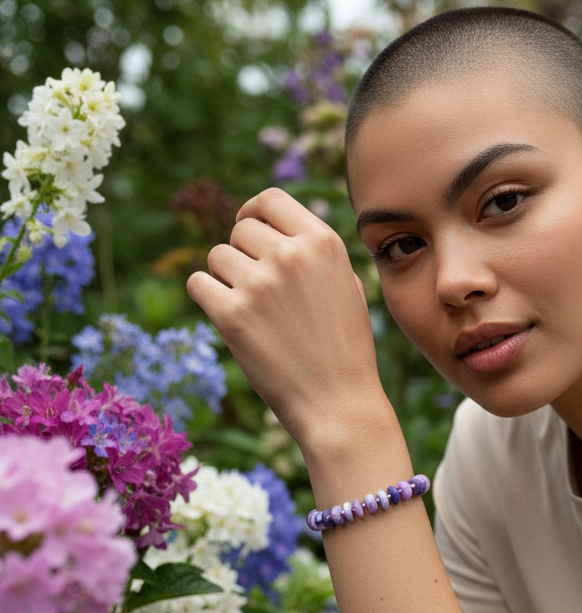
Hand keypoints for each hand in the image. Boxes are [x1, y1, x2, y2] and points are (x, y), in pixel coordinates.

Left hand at [187, 188, 385, 448]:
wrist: (340, 406)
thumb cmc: (346, 352)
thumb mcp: (347, 288)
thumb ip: (314, 253)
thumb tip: (272, 227)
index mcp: (324, 244)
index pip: (271, 200)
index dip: (254, 213)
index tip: (250, 230)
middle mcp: (291, 256)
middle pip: (240, 230)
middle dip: (244, 255)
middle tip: (259, 293)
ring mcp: (260, 285)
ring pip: (217, 257)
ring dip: (226, 280)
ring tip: (255, 314)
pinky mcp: (231, 315)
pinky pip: (197, 284)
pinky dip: (208, 299)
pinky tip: (232, 321)